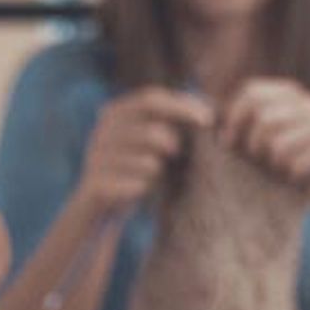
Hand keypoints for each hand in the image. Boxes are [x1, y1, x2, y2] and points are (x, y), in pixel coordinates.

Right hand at [77, 87, 213, 214]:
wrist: (96, 210)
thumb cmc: (133, 170)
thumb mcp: (150, 141)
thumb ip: (172, 122)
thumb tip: (214, 108)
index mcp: (113, 113)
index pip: (151, 99)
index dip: (182, 107)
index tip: (209, 120)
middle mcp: (100, 133)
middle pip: (151, 130)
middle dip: (172, 144)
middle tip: (175, 154)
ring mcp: (95, 160)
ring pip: (147, 162)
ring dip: (158, 171)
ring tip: (153, 175)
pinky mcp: (95, 186)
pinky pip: (136, 186)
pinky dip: (145, 189)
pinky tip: (140, 191)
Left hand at [221, 78, 309, 200]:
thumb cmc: (286, 160)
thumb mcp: (261, 140)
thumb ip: (239, 127)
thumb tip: (204, 119)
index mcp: (289, 95)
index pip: (251, 91)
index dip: (233, 117)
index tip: (226, 142)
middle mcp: (307, 103)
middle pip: (262, 118)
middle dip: (252, 145)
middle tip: (258, 158)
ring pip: (276, 144)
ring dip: (272, 162)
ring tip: (280, 166)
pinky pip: (294, 163)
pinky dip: (290, 174)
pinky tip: (296, 175)